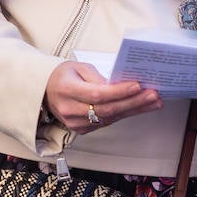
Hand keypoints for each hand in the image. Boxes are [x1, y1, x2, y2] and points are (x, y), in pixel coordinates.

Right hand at [43, 61, 160, 134]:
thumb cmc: (61, 76)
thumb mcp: (76, 67)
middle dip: (134, 102)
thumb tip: (118, 85)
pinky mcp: (82, 130)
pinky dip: (123, 114)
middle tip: (153, 95)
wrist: (43, 92)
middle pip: (108, 109)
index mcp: (67, 90)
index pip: (97, 94)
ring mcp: (76, 123)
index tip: (137, 85)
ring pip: (110, 118)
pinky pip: (106, 122)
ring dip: (134, 110)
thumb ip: (96, 76)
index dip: (119, 91)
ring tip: (153, 102)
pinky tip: (138, 108)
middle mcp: (70, 110)